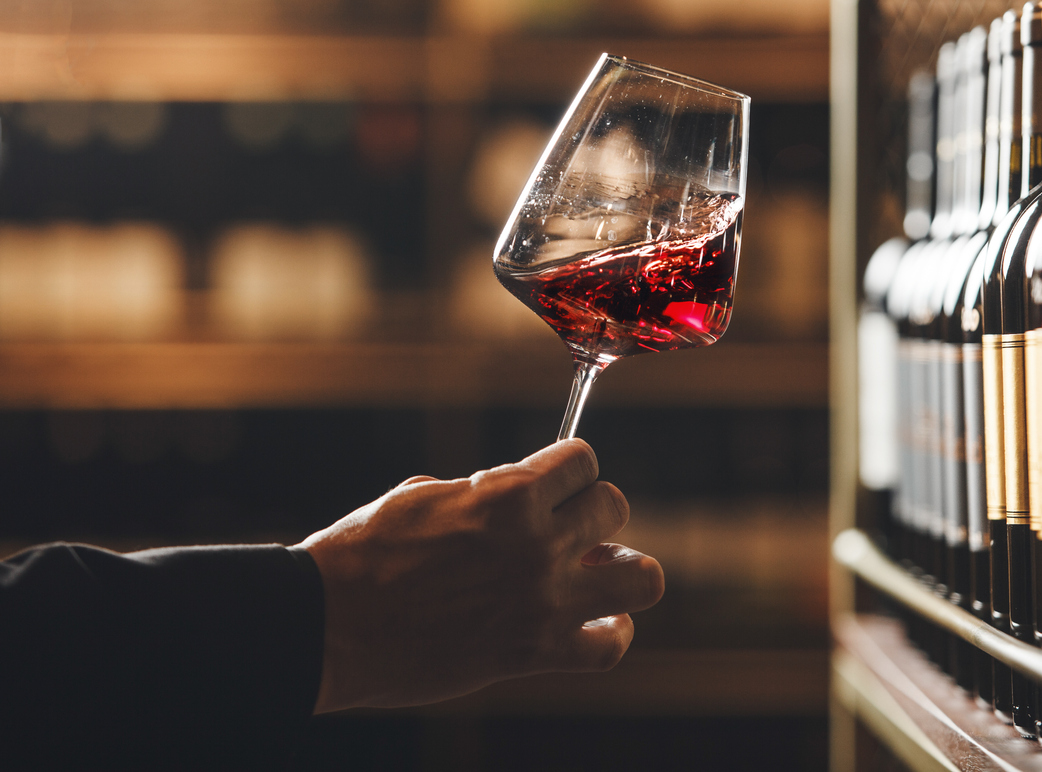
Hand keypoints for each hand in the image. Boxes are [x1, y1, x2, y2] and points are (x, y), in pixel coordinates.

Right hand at [298, 438, 663, 712]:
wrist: (330, 625)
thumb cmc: (363, 553)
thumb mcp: (423, 496)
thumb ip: (483, 492)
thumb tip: (515, 496)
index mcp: (506, 493)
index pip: (583, 459)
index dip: (567, 470)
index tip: (552, 486)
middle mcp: (535, 542)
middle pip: (614, 505)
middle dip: (592, 513)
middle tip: (567, 531)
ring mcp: (542, 600)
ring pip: (641, 576)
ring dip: (624, 569)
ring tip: (597, 572)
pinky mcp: (535, 652)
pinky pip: (610, 645)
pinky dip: (611, 633)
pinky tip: (595, 624)